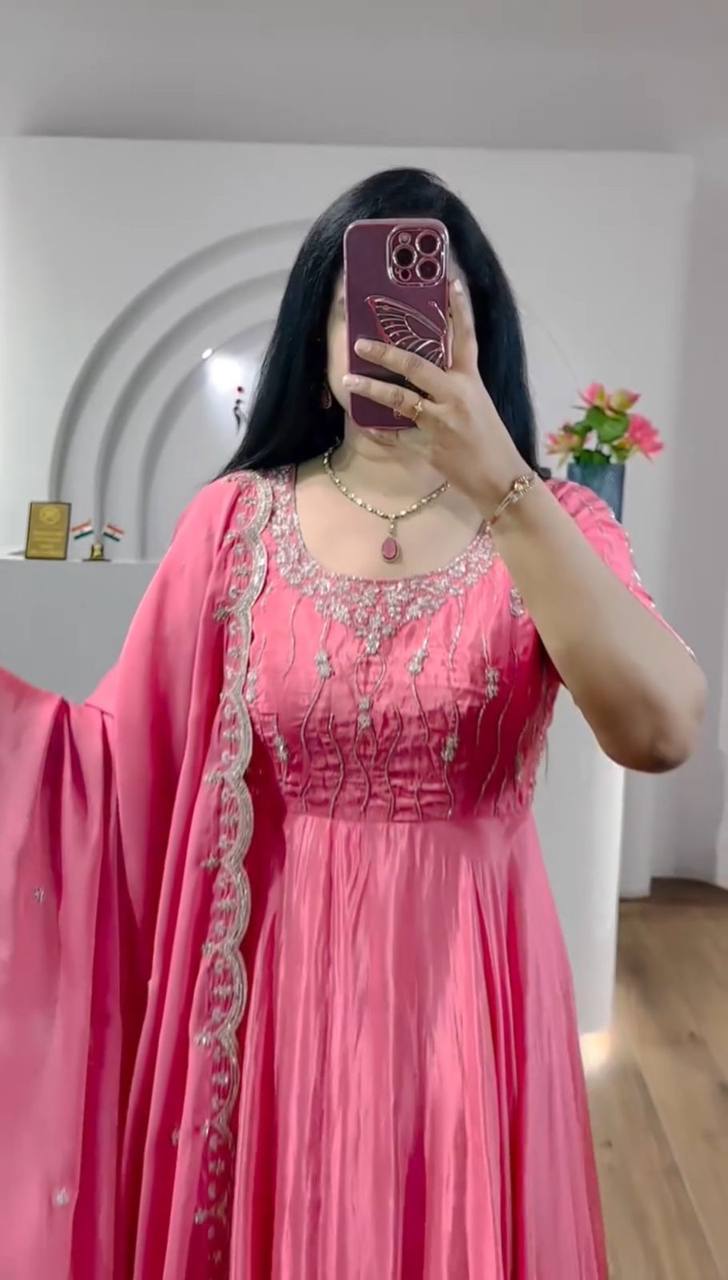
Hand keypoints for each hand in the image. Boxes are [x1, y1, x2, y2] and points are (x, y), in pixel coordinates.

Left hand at [342, 279, 527, 515]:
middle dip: (386, 353)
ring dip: (372, 389)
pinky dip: (381, 430)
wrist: (501, 478)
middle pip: (417, 366)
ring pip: (401, 399)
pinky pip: (398, 436)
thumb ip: (454, 387)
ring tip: (348, 381)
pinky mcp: (431, 446)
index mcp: (471, 381)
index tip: (450, 281)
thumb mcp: (478, 405)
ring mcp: (443, 422)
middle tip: (361, 344)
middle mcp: (456, 396)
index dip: (459, 309)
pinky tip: (366, 423)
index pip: (465, 338)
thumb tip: (426, 374)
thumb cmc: (491, 441)